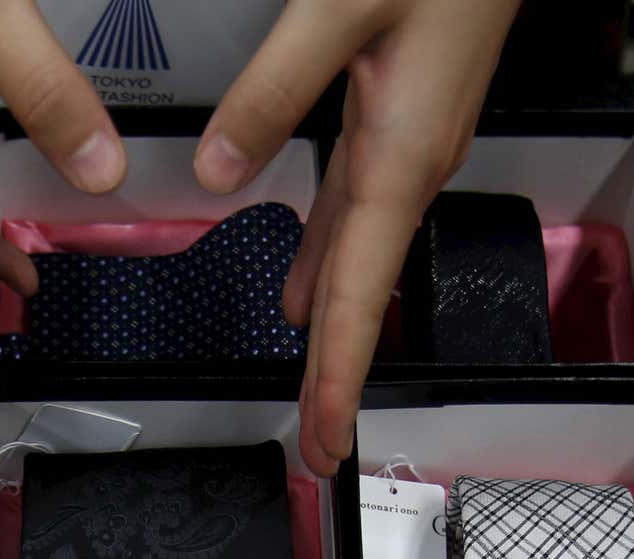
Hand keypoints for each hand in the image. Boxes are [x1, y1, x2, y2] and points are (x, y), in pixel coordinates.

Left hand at [196, 0, 519, 475]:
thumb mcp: (339, 11)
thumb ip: (274, 93)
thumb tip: (219, 171)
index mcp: (401, 155)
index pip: (358, 294)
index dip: (337, 377)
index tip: (326, 441)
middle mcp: (414, 164)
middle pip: (365, 293)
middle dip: (338, 371)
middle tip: (320, 441)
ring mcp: (413, 145)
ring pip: (361, 257)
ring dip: (334, 322)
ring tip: (308, 377)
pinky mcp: (403, 119)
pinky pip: (360, 211)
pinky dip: (329, 257)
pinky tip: (306, 276)